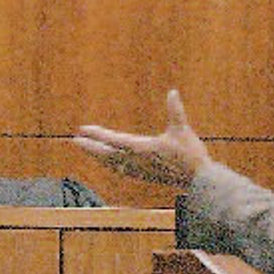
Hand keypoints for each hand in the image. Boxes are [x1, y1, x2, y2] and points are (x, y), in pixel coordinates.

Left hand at [71, 89, 210, 187]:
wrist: (198, 181)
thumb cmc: (190, 154)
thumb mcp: (182, 129)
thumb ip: (175, 110)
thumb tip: (173, 92)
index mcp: (141, 149)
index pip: (113, 140)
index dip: (97, 134)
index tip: (83, 130)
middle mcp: (136, 161)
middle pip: (106, 154)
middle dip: (90, 147)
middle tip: (75, 141)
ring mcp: (139, 171)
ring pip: (112, 164)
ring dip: (98, 157)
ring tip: (88, 150)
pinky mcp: (144, 177)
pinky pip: (121, 170)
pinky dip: (111, 165)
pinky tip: (110, 163)